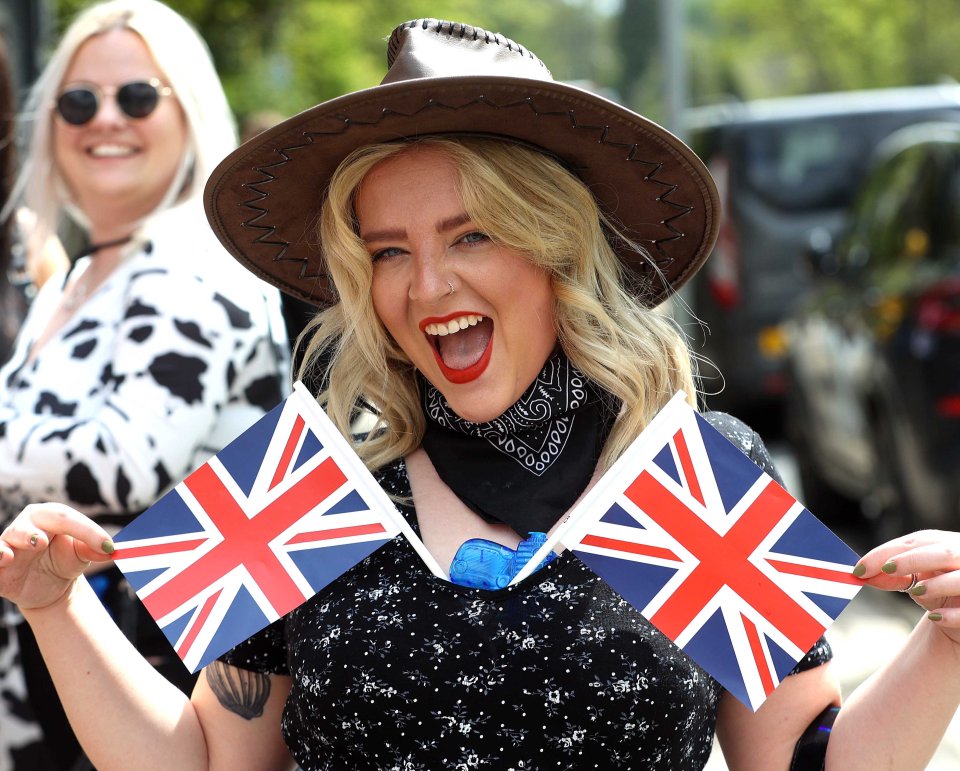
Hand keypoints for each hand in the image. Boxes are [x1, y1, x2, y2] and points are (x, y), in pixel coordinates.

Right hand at [0, 502, 114, 610]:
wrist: (50, 587)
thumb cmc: (65, 560)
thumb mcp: (82, 554)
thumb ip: (94, 549)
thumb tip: (110, 550)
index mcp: (49, 516)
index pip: (66, 518)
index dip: (88, 531)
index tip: (108, 547)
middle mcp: (25, 527)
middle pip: (28, 524)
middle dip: (32, 533)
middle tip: (41, 542)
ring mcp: (9, 547)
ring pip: (6, 541)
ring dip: (10, 546)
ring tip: (16, 553)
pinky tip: (4, 560)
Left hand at [854, 529, 959, 643]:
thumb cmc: (937, 592)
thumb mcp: (914, 581)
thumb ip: (891, 576)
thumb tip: (863, 573)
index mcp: (947, 544)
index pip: (918, 541)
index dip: (889, 551)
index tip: (862, 566)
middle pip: (943, 552)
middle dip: (913, 559)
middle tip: (886, 569)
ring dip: (937, 584)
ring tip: (916, 591)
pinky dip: (953, 614)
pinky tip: (935, 618)